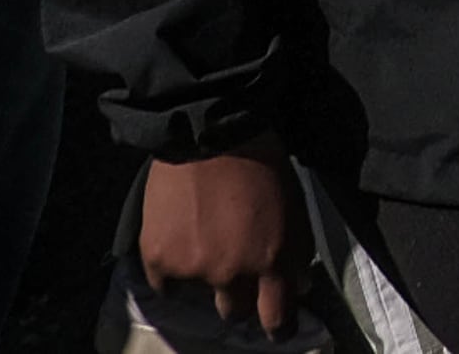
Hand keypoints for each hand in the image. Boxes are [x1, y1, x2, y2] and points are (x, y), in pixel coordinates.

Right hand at [139, 148, 302, 337]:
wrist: (208, 129)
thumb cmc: (261, 162)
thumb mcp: (294, 207)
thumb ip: (296, 252)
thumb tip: (297, 288)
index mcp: (274, 259)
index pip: (276, 318)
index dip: (277, 327)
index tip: (274, 329)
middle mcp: (234, 272)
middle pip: (236, 312)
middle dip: (239, 296)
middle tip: (234, 268)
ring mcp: (194, 269)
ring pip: (201, 298)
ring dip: (206, 280)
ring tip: (206, 244)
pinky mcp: (160, 259)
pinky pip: (166, 287)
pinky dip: (173, 271)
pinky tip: (180, 243)